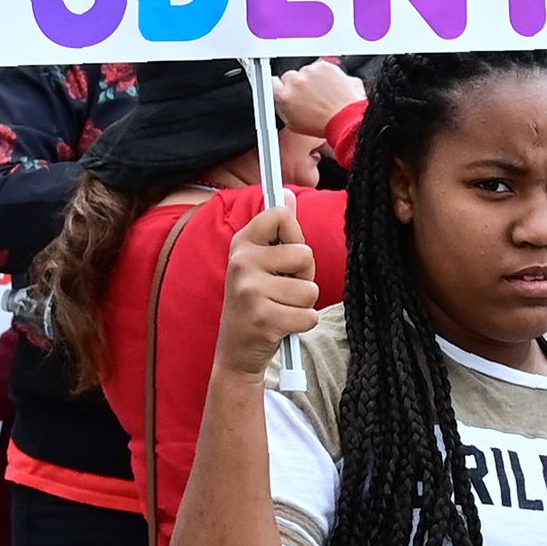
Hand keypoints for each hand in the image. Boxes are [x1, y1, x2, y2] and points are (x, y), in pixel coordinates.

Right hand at [211, 199, 321, 378]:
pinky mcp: (263, 319)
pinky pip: (308, 315)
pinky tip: (282, 326)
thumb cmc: (256, 302)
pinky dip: (302, 324)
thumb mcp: (260, 263)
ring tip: (280, 309)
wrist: (236, 352)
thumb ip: (278, 231)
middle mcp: (241, 262)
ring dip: (303, 304)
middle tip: (282, 291)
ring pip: (310, 289)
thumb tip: (289, 194)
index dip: (294, 235)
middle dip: (304, 276)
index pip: (281, 215)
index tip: (283, 254)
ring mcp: (250, 290)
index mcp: (242, 243)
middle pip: (304, 253)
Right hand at [274, 58, 359, 135]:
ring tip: (323, 95)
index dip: (281, 86)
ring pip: (306, 71)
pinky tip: (330, 88)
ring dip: (313, 79)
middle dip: (299, 84)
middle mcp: (295, 81)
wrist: (345, 118)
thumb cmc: (323, 124)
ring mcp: (310, 72)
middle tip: (310, 96)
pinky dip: (325, 74)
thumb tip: (280, 99)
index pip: (273, 82)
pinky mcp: (323, 66)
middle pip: (290, 76)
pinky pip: (320, 67)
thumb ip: (282, 107)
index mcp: (284, 95)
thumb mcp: (293, 124)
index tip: (286, 88)